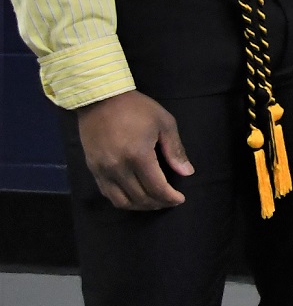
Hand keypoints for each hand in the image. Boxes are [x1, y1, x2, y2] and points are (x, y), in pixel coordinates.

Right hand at [76, 89, 191, 209]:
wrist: (100, 99)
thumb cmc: (137, 108)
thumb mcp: (164, 123)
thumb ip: (175, 150)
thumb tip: (187, 172)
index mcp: (138, 155)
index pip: (156, 187)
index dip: (170, 197)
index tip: (180, 199)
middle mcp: (118, 168)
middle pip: (140, 197)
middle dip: (158, 203)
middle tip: (170, 201)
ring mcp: (103, 170)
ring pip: (122, 201)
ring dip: (140, 206)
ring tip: (154, 202)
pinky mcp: (93, 169)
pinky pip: (107, 194)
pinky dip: (123, 200)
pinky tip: (134, 196)